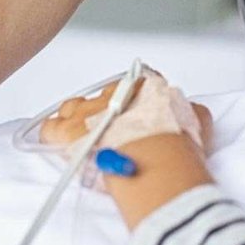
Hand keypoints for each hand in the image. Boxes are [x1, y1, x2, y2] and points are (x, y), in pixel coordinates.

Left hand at [40, 71, 212, 153]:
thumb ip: (191, 111)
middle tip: (113, 132)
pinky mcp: (65, 133)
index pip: (137, 84)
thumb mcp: (195, 120)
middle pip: (103, 96)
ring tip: (84, 138)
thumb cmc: (173, 141)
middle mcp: (112, 93)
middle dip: (105, 111)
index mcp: (143, 86)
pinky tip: (58, 145)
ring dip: (78, 121)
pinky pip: (49, 129)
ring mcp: (87, 111)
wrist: (152, 160)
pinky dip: (52, 136)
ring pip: (74, 107)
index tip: (138, 116)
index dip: (136, 102)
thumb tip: (191, 112)